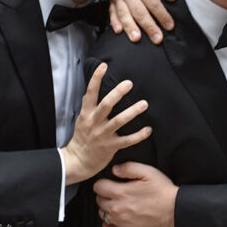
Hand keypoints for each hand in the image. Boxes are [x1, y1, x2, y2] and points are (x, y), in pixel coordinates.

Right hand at [60, 62, 150, 184]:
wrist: (78, 160)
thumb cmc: (82, 137)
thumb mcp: (82, 118)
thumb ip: (88, 105)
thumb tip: (92, 88)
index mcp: (86, 114)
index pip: (90, 93)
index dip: (96, 79)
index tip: (104, 66)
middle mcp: (94, 122)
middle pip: (106, 105)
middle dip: (117, 93)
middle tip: (129, 83)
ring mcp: (103, 135)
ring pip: (118, 121)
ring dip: (132, 112)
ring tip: (144, 104)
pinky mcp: (111, 147)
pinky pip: (127, 140)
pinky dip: (138, 135)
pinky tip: (148, 129)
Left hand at [94, 162, 177, 226]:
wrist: (172, 210)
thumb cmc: (161, 190)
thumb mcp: (147, 171)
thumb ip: (128, 167)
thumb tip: (114, 169)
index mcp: (120, 192)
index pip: (98, 187)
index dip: (103, 182)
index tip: (110, 182)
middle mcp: (117, 208)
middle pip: (98, 200)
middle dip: (104, 194)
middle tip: (115, 192)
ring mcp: (120, 221)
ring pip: (101, 214)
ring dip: (106, 208)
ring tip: (117, 203)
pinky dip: (108, 223)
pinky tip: (115, 217)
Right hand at [109, 0, 176, 43]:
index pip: (153, 2)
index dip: (162, 15)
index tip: (170, 26)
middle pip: (139, 11)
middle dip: (149, 26)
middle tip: (157, 39)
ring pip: (124, 13)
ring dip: (130, 27)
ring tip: (137, 39)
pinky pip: (112, 11)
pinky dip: (114, 22)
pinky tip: (118, 31)